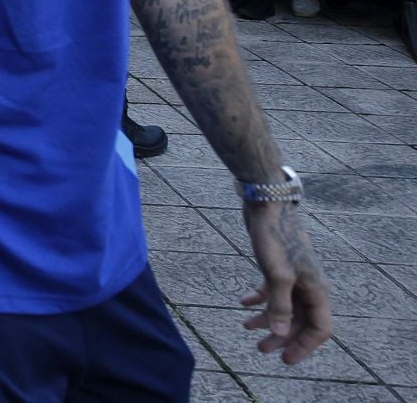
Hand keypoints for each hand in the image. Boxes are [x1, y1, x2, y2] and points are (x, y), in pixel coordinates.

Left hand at [240, 202, 332, 365]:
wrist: (266, 202)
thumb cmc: (274, 236)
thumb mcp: (276, 274)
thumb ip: (279, 305)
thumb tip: (279, 334)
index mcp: (316, 289)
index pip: (319, 328)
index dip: (305, 346)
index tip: (286, 359)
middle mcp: (308, 284)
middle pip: (300, 320)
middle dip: (282, 337)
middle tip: (260, 349)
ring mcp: (293, 274)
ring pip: (284, 306)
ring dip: (268, 320)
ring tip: (246, 328)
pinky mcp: (277, 264)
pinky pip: (271, 290)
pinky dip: (258, 299)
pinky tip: (242, 303)